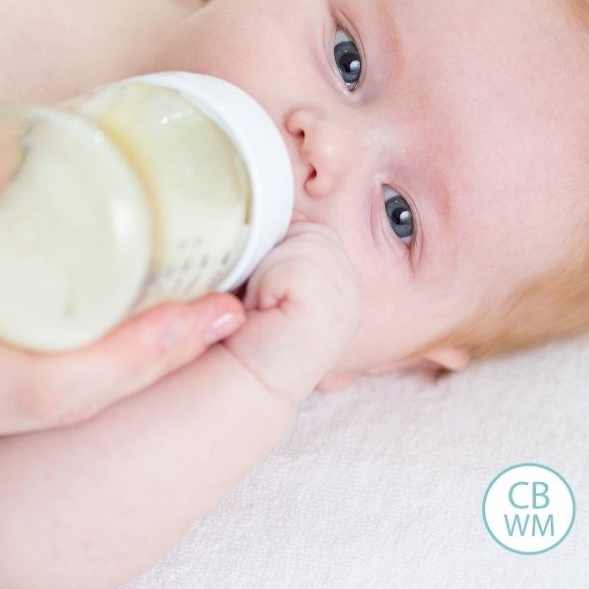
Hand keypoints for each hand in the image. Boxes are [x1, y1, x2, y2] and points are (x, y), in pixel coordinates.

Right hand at [0, 132, 244, 461]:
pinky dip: (77, 380)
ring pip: (48, 419)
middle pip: (67, 410)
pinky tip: (110, 340)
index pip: (46, 385)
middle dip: (158, 365)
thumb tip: (1, 140)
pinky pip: (15, 413)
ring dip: (126, 374)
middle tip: (228, 313)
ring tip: (189, 321)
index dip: (136, 357)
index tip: (204, 317)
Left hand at [221, 221, 363, 404]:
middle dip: (269, 256)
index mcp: (338, 274)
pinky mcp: (333, 310)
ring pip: (300, 240)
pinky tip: (264, 312)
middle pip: (307, 229)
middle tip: (256, 298)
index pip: (308, 226)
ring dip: (265, 270)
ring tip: (260, 305)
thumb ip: (278, 240)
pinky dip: (267, 282)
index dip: (274, 245)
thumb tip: (288, 209)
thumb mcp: (264, 271)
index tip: (258, 285)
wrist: (235, 379)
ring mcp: (348, 299)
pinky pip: (294, 263)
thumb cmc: (240, 325)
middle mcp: (352, 288)